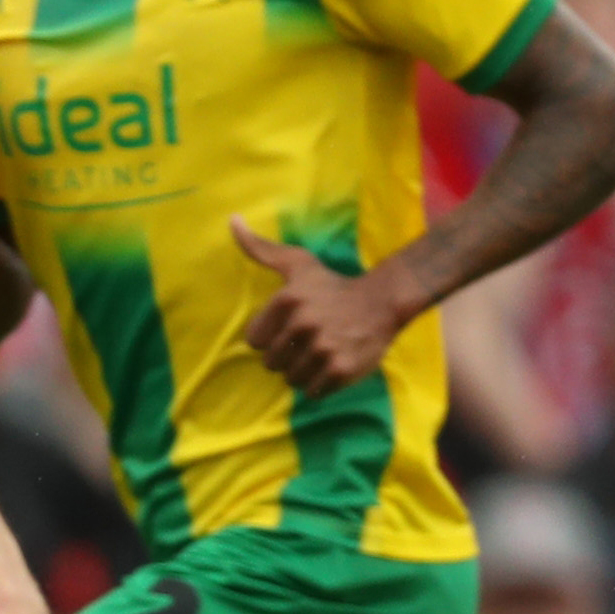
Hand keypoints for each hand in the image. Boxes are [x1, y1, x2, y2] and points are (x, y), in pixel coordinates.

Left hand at [233, 218, 416, 395]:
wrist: (382, 302)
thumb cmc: (332, 284)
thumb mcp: (297, 262)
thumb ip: (260, 248)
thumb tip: (232, 220)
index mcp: (287, 301)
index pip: (255, 341)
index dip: (271, 337)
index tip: (290, 327)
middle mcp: (304, 324)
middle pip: (271, 363)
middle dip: (287, 355)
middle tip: (309, 340)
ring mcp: (323, 348)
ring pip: (291, 378)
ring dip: (303, 370)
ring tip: (320, 351)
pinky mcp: (340, 370)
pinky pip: (311, 392)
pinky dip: (319, 385)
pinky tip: (330, 364)